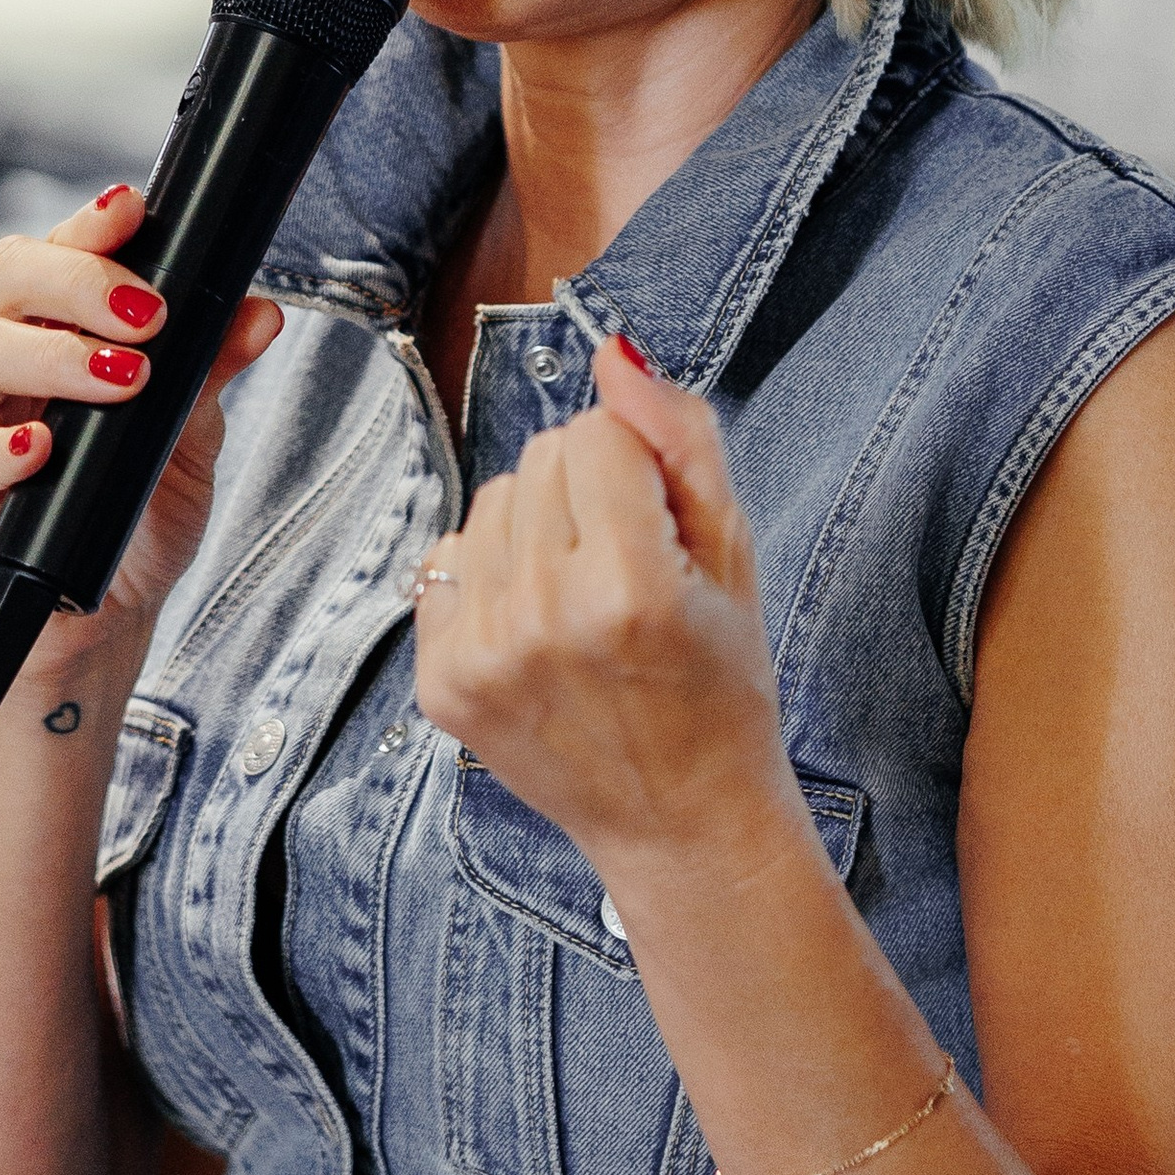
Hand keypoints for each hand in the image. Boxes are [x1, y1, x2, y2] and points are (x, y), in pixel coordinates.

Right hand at [0, 183, 280, 642]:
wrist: (100, 616)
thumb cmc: (133, 512)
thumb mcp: (188, 436)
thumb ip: (211, 369)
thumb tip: (261, 312)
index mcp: (37, 326)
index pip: (48, 252)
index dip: (85, 227)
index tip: (133, 212)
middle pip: (1, 281)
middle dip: (78, 282)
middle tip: (149, 316)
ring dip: (55, 354)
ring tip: (125, 377)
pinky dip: (0, 449)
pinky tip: (41, 445)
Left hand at [411, 335, 791, 874]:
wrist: (679, 820)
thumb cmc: (719, 683)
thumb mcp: (733, 553)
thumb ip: (681, 438)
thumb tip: (614, 353)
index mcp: (629, 587)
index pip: (596, 433)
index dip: (639, 471)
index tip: (662, 536)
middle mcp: (543, 619)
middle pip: (541, 458)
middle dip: (587, 495)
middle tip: (627, 576)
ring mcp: (481, 655)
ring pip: (491, 502)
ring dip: (535, 531)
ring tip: (582, 602)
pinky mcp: (441, 683)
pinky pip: (447, 560)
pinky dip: (491, 580)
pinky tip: (538, 632)